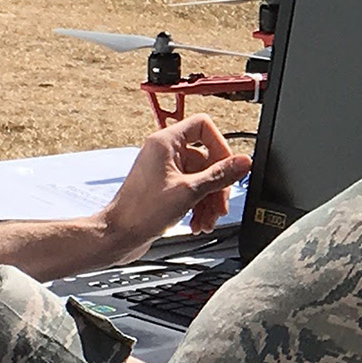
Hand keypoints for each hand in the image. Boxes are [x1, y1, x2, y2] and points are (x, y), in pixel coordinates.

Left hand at [100, 115, 247, 255]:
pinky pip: (192, 189)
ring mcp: (165, 170)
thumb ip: (220, 176)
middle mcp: (164, 152)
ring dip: (209, 200)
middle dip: (216, 185)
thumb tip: (243, 162)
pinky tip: (199, 222)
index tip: (230, 166)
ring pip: (201, 177)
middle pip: (206, 158)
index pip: (203, 126)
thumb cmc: (140, 212)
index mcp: (165, 142)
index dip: (220, 146)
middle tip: (220, 205)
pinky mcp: (165, 188)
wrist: (119, 236)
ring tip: (208, 220)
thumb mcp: (189, 192)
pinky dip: (199, 205)